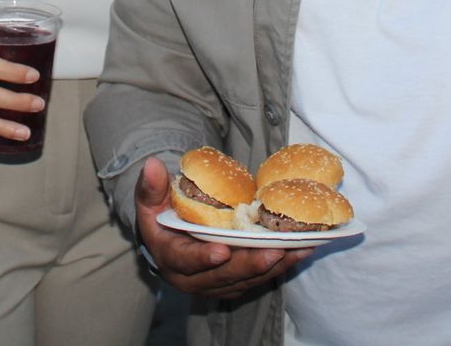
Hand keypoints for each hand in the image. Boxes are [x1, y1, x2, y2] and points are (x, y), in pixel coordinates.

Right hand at [133, 157, 311, 297]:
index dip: (203, 257)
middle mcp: (193, 280)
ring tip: (296, 250)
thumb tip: (152, 165)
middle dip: (251, 264)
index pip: (186, 261)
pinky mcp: (235, 285)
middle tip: (274, 250)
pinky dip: (280, 266)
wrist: (169, 241)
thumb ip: (151, 186)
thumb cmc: (161, 218)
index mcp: (170, 259)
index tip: (222, 251)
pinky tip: (300, 252)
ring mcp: (216, 285)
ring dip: (273, 267)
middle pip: (224, 276)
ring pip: (246, 280)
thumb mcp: (150, 201)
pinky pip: (259, 279)